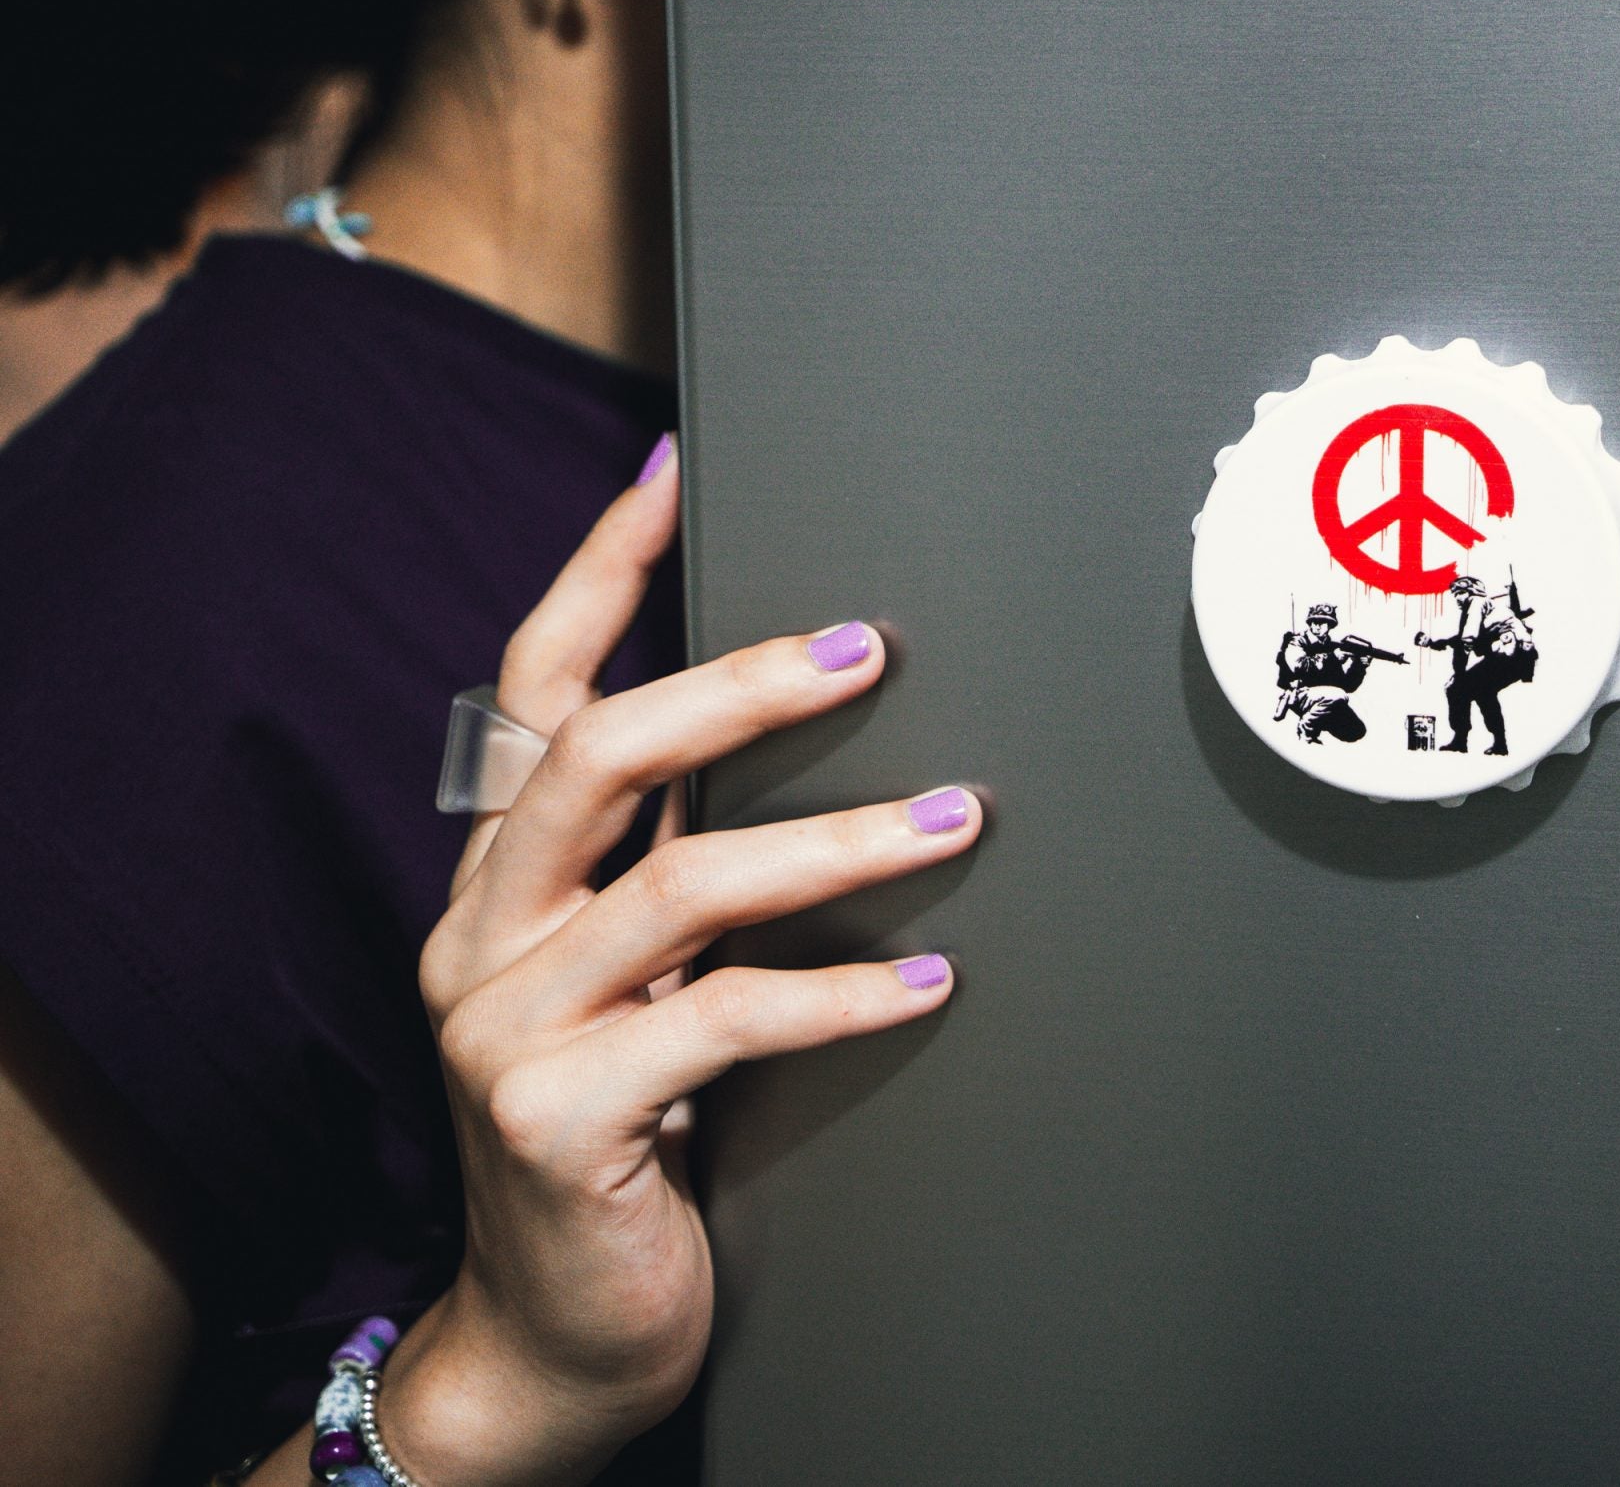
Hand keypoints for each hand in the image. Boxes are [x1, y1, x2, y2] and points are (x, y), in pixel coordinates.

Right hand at [385, 444, 979, 1486]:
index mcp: (504, 880)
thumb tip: (792, 732)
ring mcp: (505, 1027)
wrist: (556, 1330)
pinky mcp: (554, 1119)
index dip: (598, 576)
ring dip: (835, 845)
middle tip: (872, 650)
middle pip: (594, 756)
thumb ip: (672, 867)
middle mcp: (482, 934)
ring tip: (954, 822)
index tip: (669, 472)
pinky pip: (718, 1025)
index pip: (534, 694)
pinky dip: (835, 997)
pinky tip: (926, 986)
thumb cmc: (621, 1132)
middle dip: (739, 687)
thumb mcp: (637, 980)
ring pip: (677, 889)